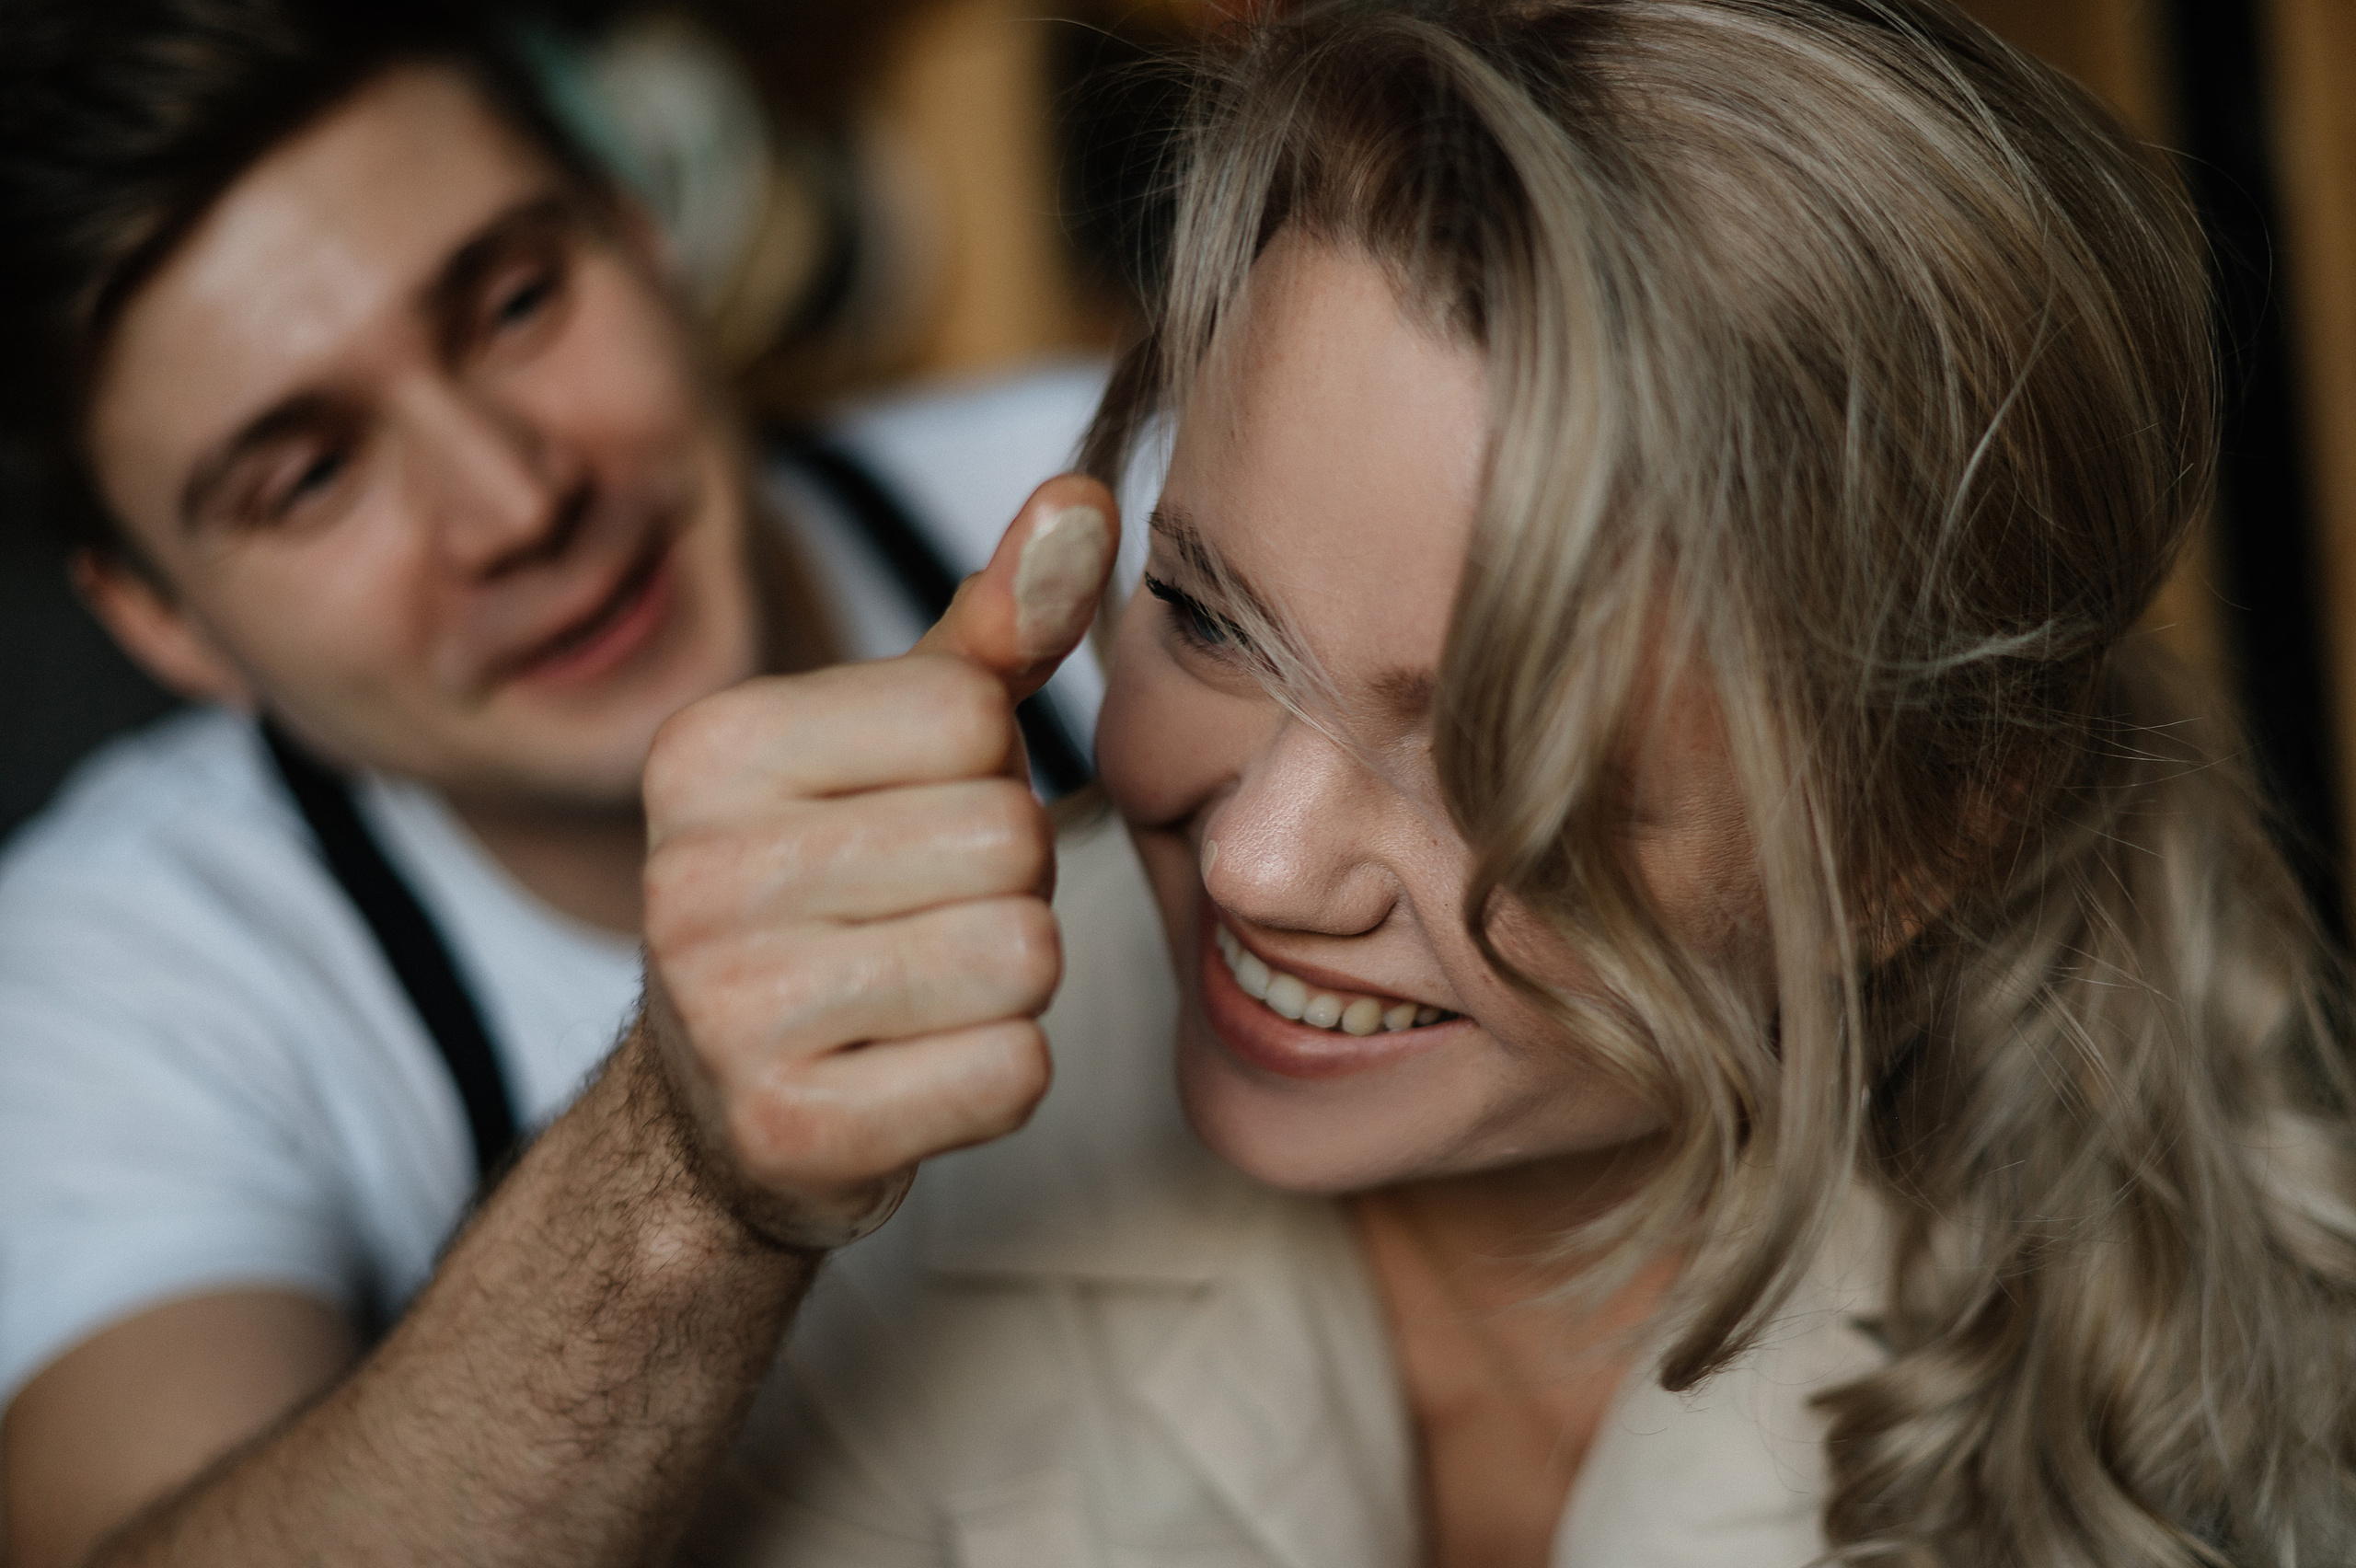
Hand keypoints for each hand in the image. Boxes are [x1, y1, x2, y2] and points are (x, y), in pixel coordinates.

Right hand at [639, 476, 1117, 1249]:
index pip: (970, 715)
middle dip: (1007, 882)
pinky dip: (999, 1076)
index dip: (986, 771)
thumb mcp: (894, 742)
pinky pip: (1012, 1073)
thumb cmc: (830, 891)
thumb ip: (994, 623)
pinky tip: (918, 1072)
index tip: (907, 821)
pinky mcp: (790, 1132)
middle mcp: (690, 871)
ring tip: (922, 988)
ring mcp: (728, 1013)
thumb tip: (1087, 497)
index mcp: (706, 748)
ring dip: (1011, 979)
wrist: (718, 1113)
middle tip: (920, 917)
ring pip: (1022, 954)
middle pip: (1007, 837)